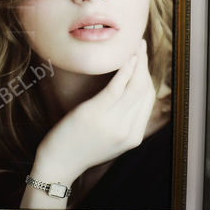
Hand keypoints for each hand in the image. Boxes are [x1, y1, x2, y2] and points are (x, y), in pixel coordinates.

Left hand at [25, 40, 155, 201]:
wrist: (60, 163)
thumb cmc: (81, 147)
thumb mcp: (110, 139)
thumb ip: (124, 121)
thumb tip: (129, 94)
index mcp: (134, 137)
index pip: (149, 99)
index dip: (148, 76)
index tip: (143, 60)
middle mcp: (128, 130)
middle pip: (145, 90)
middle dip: (145, 64)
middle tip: (140, 45)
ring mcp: (113, 123)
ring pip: (135, 86)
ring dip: (138, 61)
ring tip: (135, 46)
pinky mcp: (96, 113)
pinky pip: (117, 87)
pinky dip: (125, 70)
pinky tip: (126, 58)